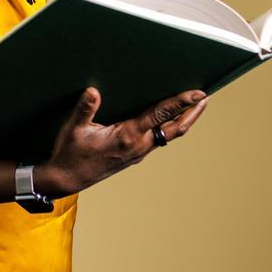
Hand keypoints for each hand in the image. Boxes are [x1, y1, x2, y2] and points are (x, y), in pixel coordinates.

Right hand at [36, 87, 208, 197]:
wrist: (66, 179)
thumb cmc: (70, 153)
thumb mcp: (73, 129)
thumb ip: (85, 109)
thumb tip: (93, 91)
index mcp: (127, 136)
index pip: (159, 115)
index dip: (180, 102)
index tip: (197, 93)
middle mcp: (138, 146)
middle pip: (174, 129)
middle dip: (192, 113)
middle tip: (205, 98)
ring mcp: (138, 153)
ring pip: (168, 135)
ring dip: (183, 121)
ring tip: (193, 107)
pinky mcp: (134, 156)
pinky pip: (158, 139)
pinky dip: (168, 127)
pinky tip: (167, 121)